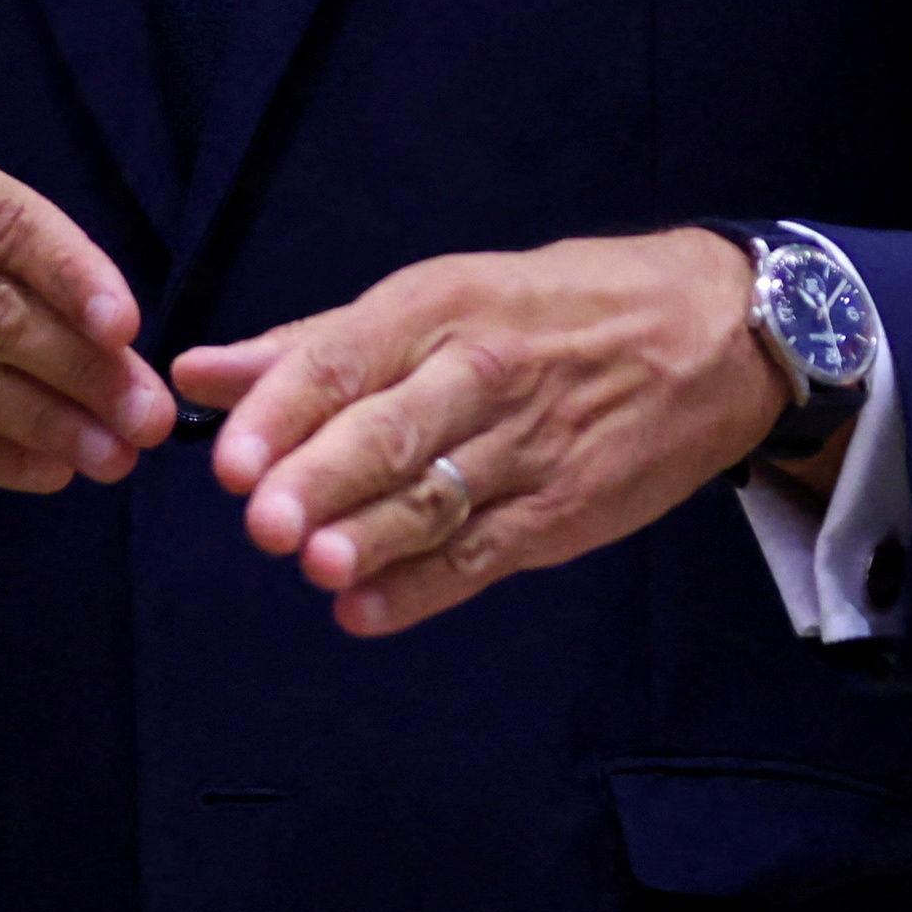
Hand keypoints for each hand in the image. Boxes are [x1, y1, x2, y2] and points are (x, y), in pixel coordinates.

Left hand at [170, 229, 781, 636]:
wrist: (713, 334)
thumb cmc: (549, 310)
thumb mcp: (437, 298)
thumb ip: (311, 345)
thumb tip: (198, 372)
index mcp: (437, 308)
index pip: (343, 361)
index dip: (282, 413)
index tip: (229, 460)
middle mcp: (481, 375)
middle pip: (391, 432)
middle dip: (324, 478)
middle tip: (264, 521)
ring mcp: (529, 448)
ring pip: (437, 499)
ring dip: (372, 537)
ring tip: (316, 566)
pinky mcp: (565, 511)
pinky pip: (484, 554)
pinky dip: (423, 589)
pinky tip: (363, 613)